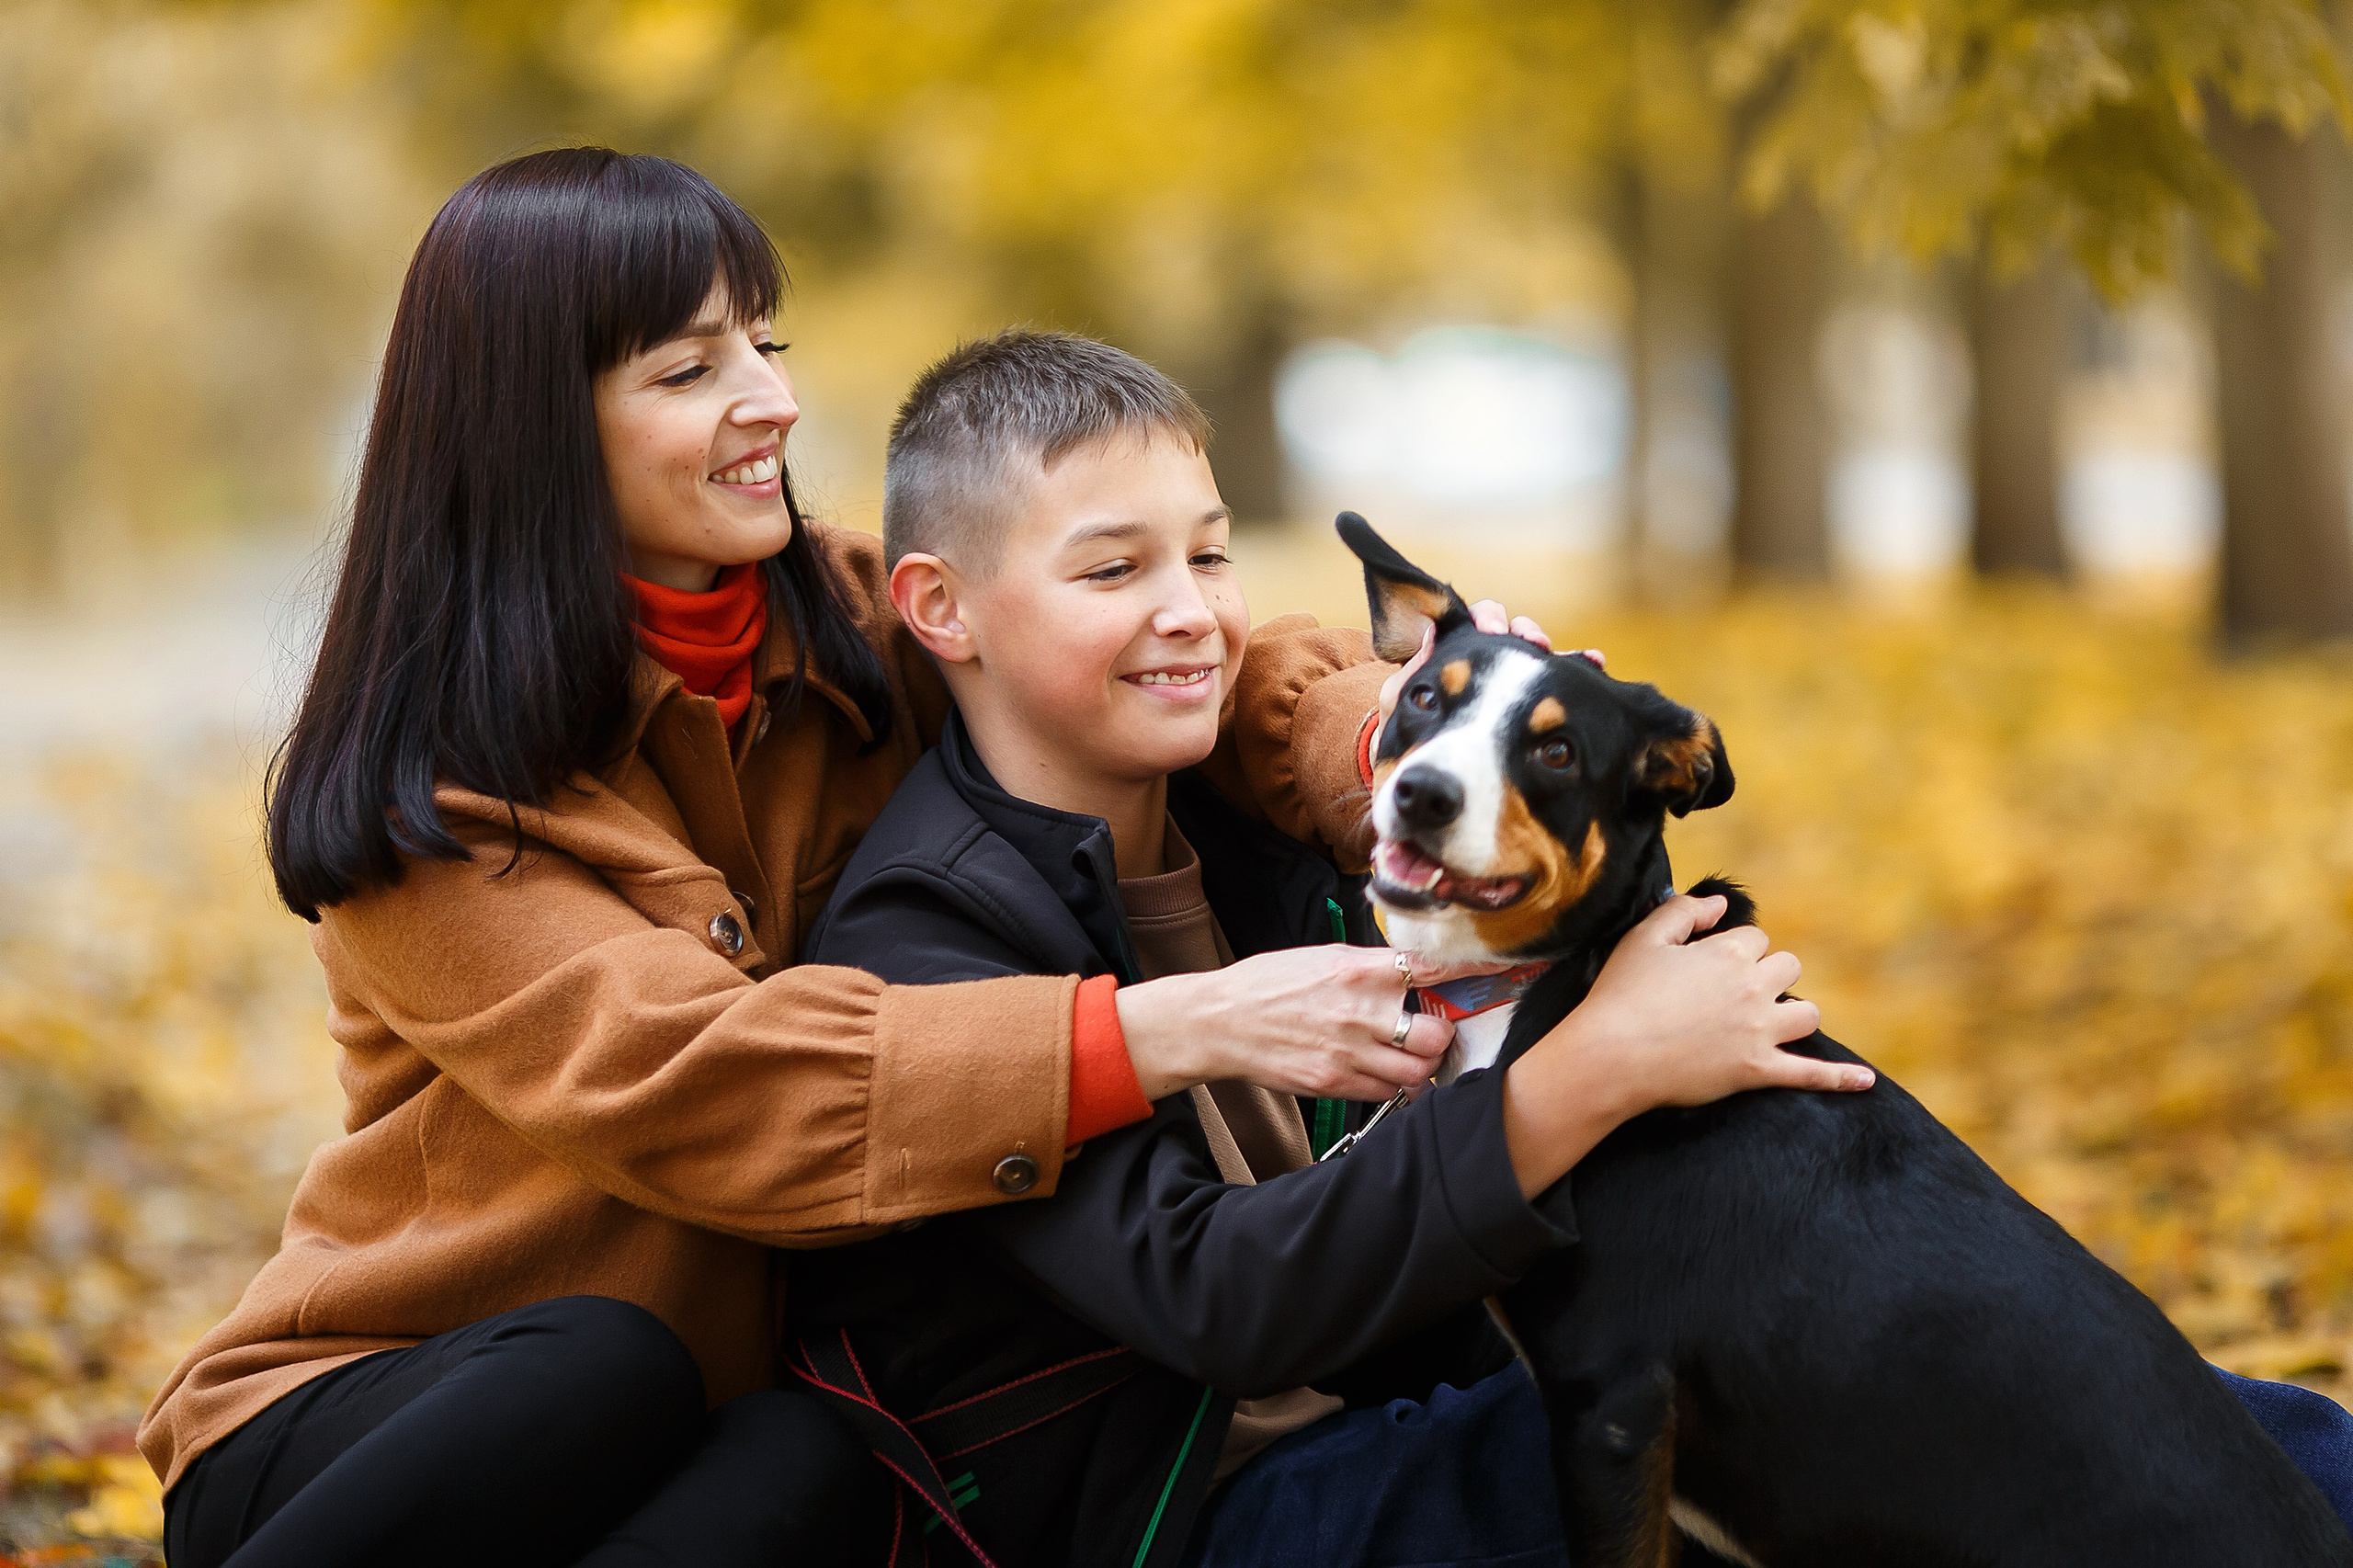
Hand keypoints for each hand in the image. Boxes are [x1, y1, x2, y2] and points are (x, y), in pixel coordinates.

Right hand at [1114, 945, 1513, 1100]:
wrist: (1221, 1021)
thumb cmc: (1269, 983)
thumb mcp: (1323, 957)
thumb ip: (1371, 967)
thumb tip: (1415, 972)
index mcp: (1360, 969)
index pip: (1435, 968)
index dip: (1476, 969)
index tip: (1505, 968)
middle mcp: (1360, 1011)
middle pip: (1437, 1035)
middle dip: (1441, 1035)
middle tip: (1431, 1030)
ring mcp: (1348, 1052)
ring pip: (1418, 1073)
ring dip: (1422, 1066)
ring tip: (1408, 1055)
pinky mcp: (1334, 1083)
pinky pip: (1387, 1093)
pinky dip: (1394, 1086)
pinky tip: (1381, 1072)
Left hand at [1375, 603, 1599, 748]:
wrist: (1436, 786)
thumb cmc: (1415, 743)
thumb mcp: (1404, 712)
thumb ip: (1410, 678)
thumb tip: (1430, 635)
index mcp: (1462, 659)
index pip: (1480, 623)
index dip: (1491, 618)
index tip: (1492, 629)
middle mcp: (1494, 667)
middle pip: (1517, 634)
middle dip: (1526, 632)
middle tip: (1534, 642)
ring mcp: (1518, 688)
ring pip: (1542, 657)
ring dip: (1553, 652)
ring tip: (1566, 654)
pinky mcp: (1538, 709)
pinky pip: (1562, 685)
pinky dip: (1577, 670)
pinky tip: (1593, 663)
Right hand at [1499, 894, 1867, 1196]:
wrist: (1612, 1056)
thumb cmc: (1621, 994)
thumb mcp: (1644, 937)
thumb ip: (1685, 911)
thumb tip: (1723, 905)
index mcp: (1727, 952)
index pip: (1755, 938)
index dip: (1731, 950)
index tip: (1705, 968)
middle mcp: (1753, 987)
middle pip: (1788, 968)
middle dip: (1768, 976)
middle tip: (1732, 995)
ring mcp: (1760, 1032)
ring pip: (1807, 1014)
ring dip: (1793, 1014)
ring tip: (1769, 1022)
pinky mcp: (1758, 1071)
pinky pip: (1810, 1074)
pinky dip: (1841, 1078)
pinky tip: (1865, 1081)